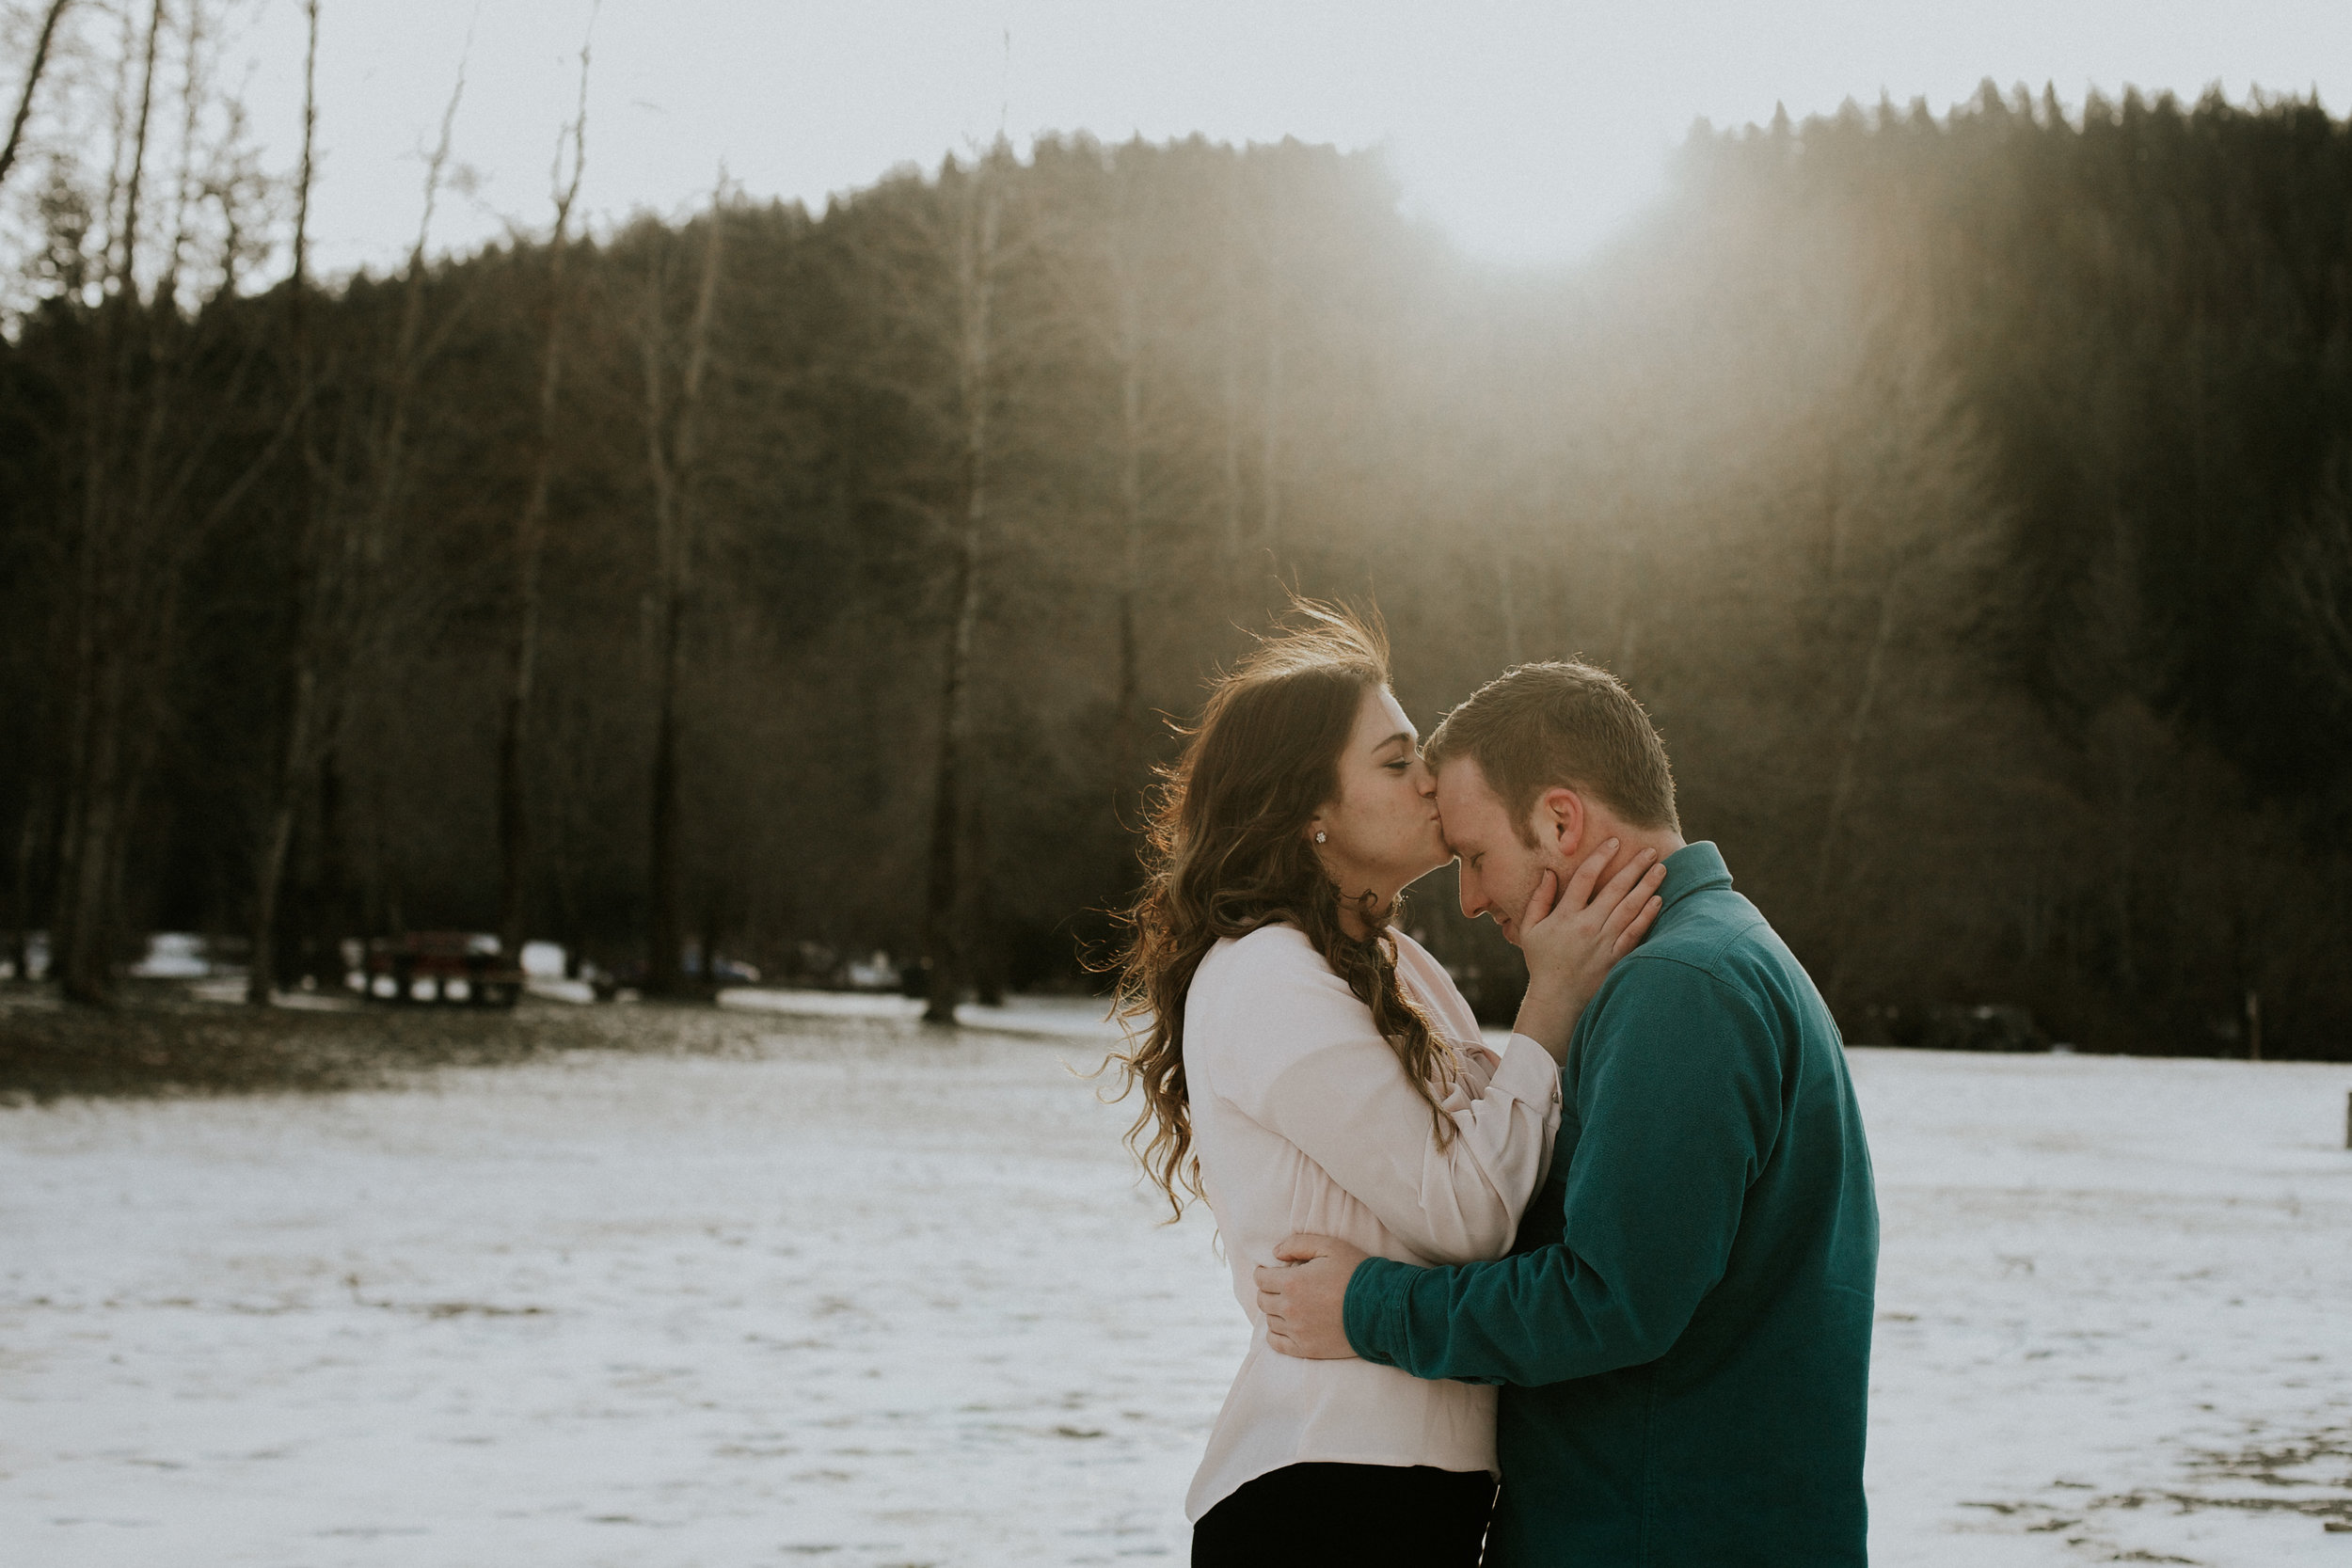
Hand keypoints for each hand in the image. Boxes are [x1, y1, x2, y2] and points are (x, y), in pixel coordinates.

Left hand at [1252, 1233, 1370, 1358]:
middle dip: (1268, 1291)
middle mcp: (1290, 1308)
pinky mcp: (1307, 1349)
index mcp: (1292, 1283)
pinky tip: (1285, 1326)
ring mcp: (1298, 1331)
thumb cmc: (1357, 1273)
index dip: (1263, 1273)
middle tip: (1281, 1287)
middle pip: (1263, 1300)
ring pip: (1270, 1321)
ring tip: (1289, 1305)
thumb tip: (1275, 1253)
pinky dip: (1275, 1334)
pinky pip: (1277, 1343)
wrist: (1382, 1308)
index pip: (1261, 1279)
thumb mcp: (1330, 1246)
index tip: (1270, 1272)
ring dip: (1274, 1311)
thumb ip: (1298, 1244)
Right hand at [1512, 840, 1665, 1060]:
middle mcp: (1586, 926)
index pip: (1585, 878)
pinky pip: (1635, 933)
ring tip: (1661, 868)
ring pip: (1629, 908)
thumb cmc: (1542, 962)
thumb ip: (1539, 900)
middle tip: (1651, 850)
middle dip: (1634, 867)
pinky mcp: (1616, 958)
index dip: (1601, 857)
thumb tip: (1549, 872)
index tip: (1615, 841)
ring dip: (1646, 886)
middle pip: (1614, 889)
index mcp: (1565, 916)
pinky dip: (1647, 916)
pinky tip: (1658, 900)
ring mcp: (1603, 943)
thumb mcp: (1529, 929)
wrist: (1557, 1000)